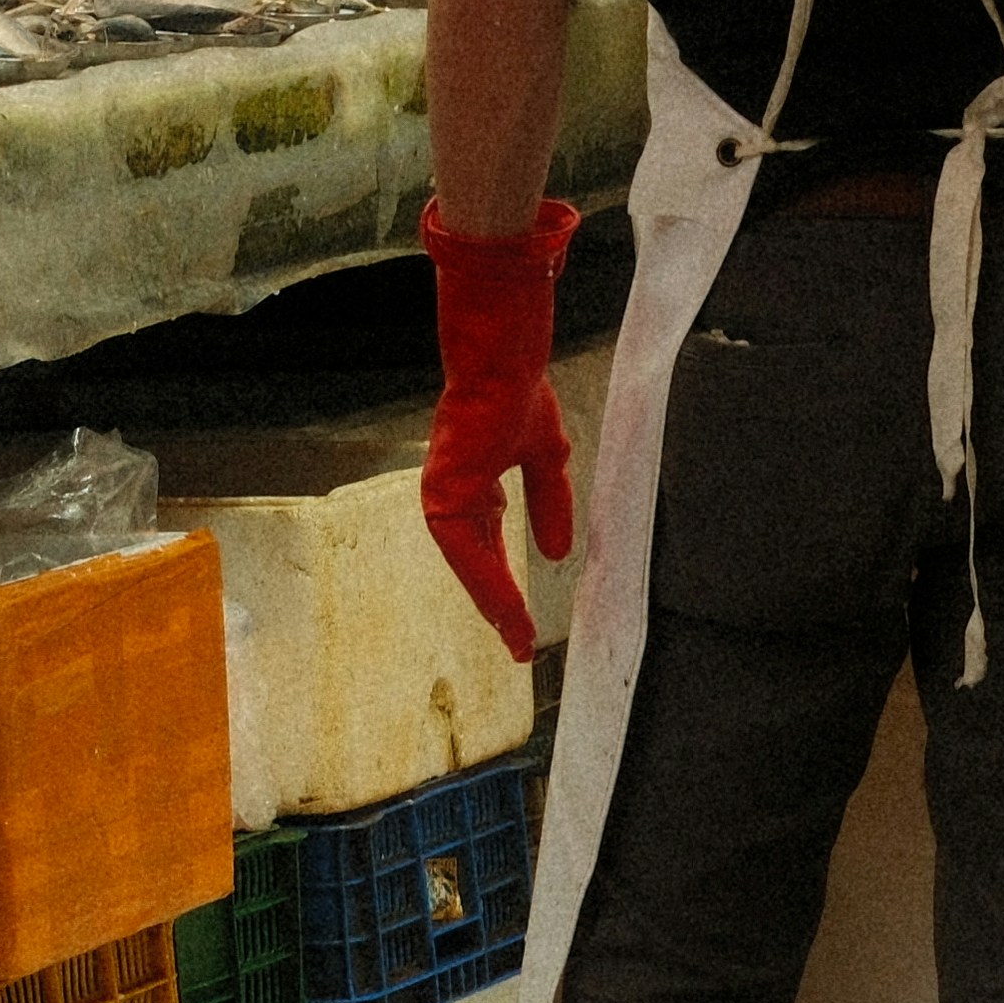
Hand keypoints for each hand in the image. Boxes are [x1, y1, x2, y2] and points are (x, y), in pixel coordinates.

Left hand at [417, 200, 580, 654]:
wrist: (503, 356)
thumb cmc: (519, 390)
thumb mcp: (545, 456)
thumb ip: (549, 504)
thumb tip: (559, 553)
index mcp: (472, 482)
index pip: (487, 543)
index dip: (504, 582)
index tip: (520, 624)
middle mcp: (453, 493)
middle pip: (476, 563)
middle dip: (498, 605)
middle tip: (518, 646)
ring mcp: (444, 495)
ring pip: (471, 566)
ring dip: (494, 604)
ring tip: (516, 640)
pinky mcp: (446, 496)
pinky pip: (470, 554)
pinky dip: (490, 584)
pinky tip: (508, 612)